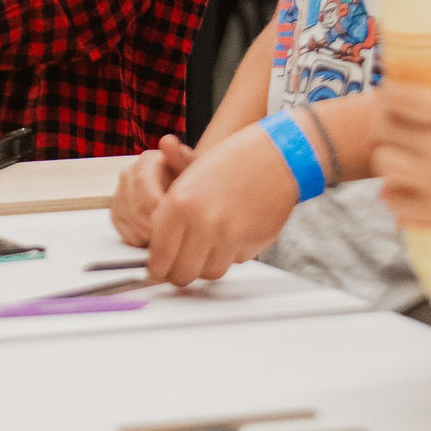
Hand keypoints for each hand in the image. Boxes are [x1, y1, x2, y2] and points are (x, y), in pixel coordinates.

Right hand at [112, 136, 194, 245]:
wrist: (185, 190)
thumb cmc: (190, 181)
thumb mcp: (193, 168)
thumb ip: (181, 157)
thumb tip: (168, 141)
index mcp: (146, 162)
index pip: (143, 186)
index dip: (159, 207)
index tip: (176, 219)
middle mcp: (128, 176)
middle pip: (138, 208)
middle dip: (159, 224)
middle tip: (177, 231)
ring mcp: (120, 195)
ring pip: (132, 223)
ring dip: (153, 233)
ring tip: (171, 230)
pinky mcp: (116, 214)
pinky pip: (126, 234)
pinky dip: (144, 239)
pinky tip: (157, 232)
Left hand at [142, 119, 303, 285]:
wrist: (276, 156)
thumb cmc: (231, 161)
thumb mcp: (189, 177)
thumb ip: (166, 213)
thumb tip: (154, 248)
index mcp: (180, 203)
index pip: (159, 256)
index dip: (157, 269)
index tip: (157, 271)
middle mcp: (203, 222)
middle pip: (181, 274)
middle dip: (178, 274)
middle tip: (178, 269)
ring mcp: (229, 236)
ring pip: (208, 273)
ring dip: (204, 266)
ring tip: (205, 249)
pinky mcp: (251, 244)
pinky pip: (232, 262)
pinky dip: (228, 255)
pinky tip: (230, 234)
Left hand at [375, 36, 430, 252]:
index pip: (405, 98)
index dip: (388, 90)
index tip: (389, 87)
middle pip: (386, 130)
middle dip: (380, 120)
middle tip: (387, 117)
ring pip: (385, 166)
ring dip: (385, 155)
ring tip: (394, 149)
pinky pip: (396, 204)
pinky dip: (393, 195)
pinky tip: (398, 188)